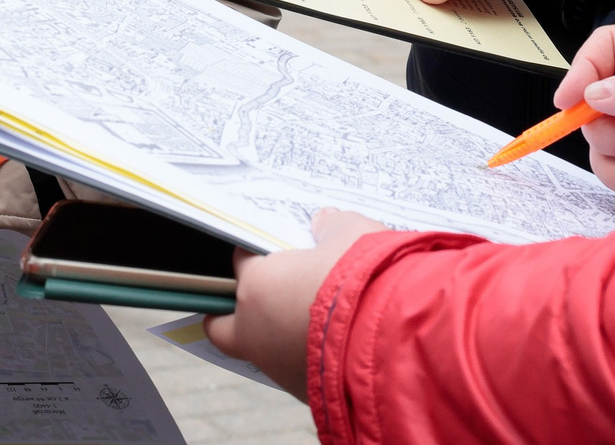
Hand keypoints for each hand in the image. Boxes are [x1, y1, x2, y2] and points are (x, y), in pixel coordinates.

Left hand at [207, 209, 386, 397]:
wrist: (393, 339)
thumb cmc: (361, 278)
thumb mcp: (351, 234)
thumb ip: (333, 226)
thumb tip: (325, 221)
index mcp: (256, 285)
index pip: (241, 263)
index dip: (258, 255)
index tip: (276, 250)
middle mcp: (255, 330)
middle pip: (222, 326)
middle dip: (232, 314)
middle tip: (261, 298)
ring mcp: (278, 367)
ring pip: (262, 352)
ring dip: (278, 337)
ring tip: (315, 320)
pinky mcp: (307, 394)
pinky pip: (298, 371)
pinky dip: (308, 358)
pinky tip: (336, 345)